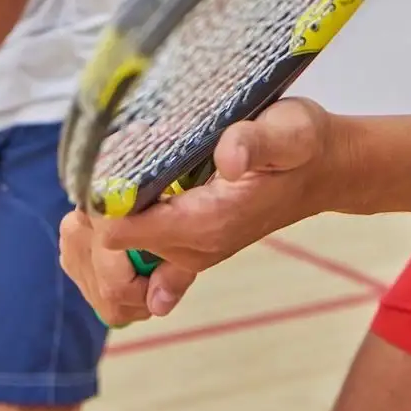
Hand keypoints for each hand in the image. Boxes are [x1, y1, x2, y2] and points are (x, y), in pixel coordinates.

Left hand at [60, 98, 335, 324]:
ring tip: (104, 191)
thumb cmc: (299, 144)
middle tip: (99, 171)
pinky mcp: (185, 253)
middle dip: (89, 219)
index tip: (103, 164)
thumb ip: (256, 142)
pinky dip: (113, 258)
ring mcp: (187, 256)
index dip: (99, 201)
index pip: (118, 233)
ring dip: (95, 240)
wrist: (320, 170)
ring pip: (114, 275)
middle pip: (106, 258)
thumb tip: (228, 156)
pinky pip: (135, 279)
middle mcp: (192, 248)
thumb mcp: (287, 131)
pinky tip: (116, 219)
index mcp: (206, 222)